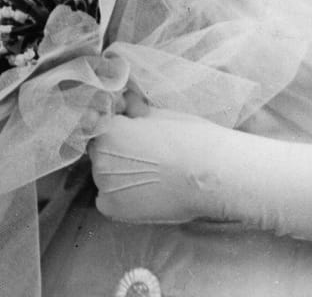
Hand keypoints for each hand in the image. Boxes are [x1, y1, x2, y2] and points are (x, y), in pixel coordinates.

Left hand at [89, 94, 231, 224]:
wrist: (212, 175)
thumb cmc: (194, 139)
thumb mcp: (163, 116)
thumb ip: (136, 111)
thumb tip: (126, 102)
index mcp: (110, 130)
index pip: (103, 126)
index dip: (120, 129)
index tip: (137, 132)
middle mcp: (100, 158)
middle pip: (102, 152)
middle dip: (118, 150)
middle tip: (147, 154)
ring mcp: (104, 186)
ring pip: (105, 175)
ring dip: (119, 174)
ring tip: (151, 174)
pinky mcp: (112, 209)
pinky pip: (108, 199)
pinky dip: (121, 195)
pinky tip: (145, 190)